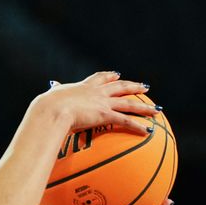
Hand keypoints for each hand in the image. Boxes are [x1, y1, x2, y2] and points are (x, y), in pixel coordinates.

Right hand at [38, 71, 157, 135]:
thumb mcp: (52, 94)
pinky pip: (125, 121)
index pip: (99, 78)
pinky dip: (137, 126)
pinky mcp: (104, 114)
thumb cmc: (49, 104)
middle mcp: (96, 92)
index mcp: (83, 87)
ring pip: (128, 104)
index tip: (117, 74)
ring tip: (157, 110)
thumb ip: (55, 90)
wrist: (53, 109)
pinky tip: (148, 130)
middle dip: (133, 86)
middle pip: (120, 87)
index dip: (109, 76)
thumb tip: (52, 85)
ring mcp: (102, 103)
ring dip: (144, 107)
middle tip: (145, 87)